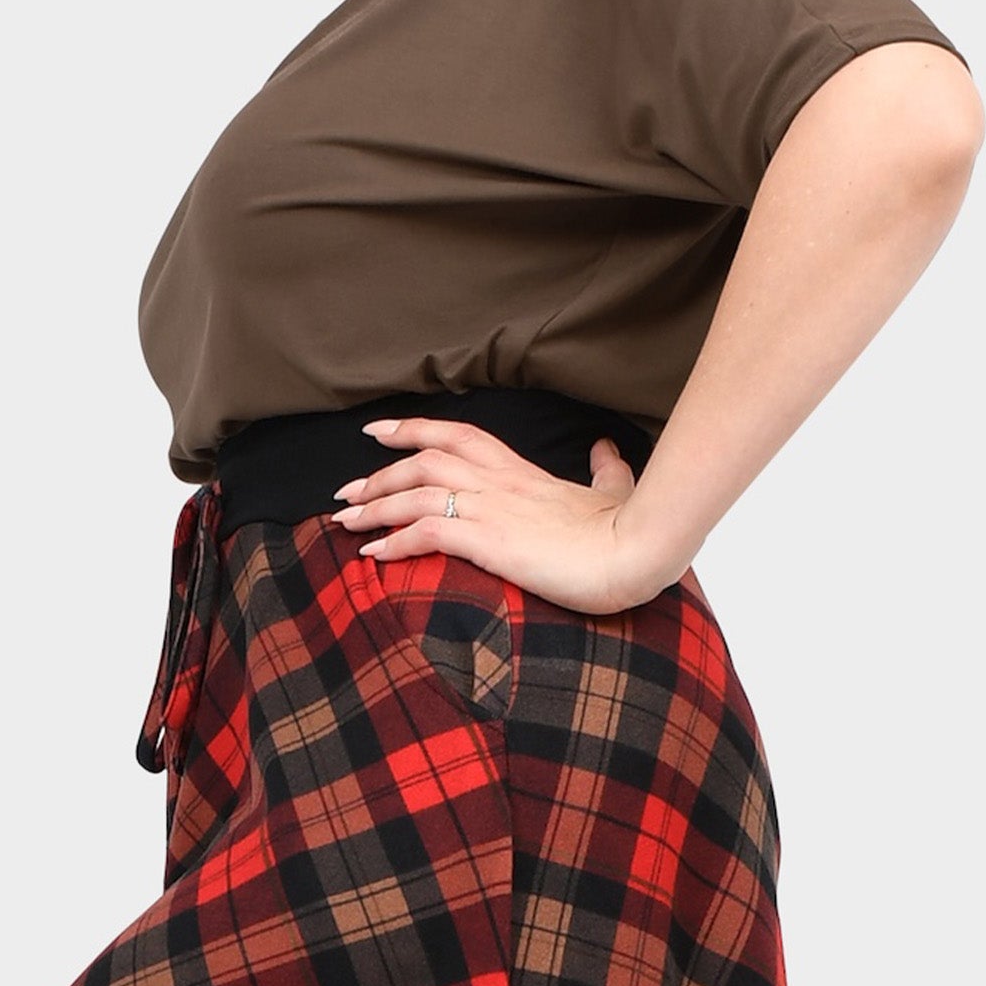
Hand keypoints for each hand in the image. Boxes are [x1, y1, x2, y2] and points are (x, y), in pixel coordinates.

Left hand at [328, 414, 679, 615]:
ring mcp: (493, 509)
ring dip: (374, 507)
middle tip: (346, 492)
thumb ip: (606, 470)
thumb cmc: (630, 529)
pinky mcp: (491, 541)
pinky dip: (394, 541)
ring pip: (416, 492)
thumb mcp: (616, 491)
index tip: (376, 433)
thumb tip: (606, 449)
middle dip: (378, 473)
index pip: (456, 435)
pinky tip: (373, 556)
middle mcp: (499, 482)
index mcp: (522, 471)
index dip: (412, 429)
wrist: (640, 552)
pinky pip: (427, 533)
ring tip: (345, 524)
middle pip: (423, 460)